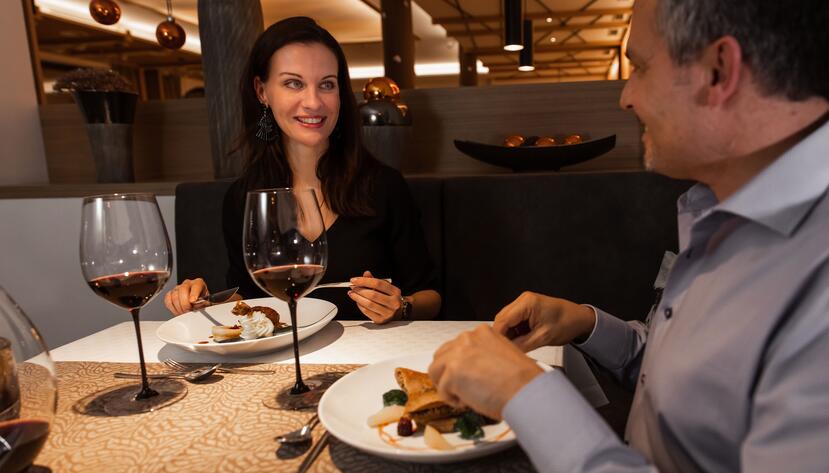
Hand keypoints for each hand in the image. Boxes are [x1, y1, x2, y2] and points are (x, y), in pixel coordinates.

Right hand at [163, 278, 207, 315]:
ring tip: (184, 313)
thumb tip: (198, 307)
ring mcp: (178, 288)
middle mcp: (188, 283)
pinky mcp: (170, 294)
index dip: (194, 293)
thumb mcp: (206, 303)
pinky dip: (172, 308)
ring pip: (174, 295)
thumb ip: (203, 304)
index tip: (193, 301)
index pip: (196, 285)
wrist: (197, 304)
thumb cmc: (202, 302)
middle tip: (188, 311)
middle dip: (185, 303)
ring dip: (179, 307)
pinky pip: (168, 300)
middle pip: (183, 289)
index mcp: (198, 283)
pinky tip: (178, 311)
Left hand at [347, 271, 403, 324]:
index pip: (378, 283)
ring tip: (352, 293)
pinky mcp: (381, 320)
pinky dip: (360, 305)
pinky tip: (357, 301)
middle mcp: (393, 303)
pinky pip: (367, 312)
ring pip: (369, 304)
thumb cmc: (390, 299)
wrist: (398, 314)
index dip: (364, 281)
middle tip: (352, 287)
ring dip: (357, 298)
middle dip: (359, 290)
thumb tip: (366, 274)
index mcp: (395, 292)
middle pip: (373, 294)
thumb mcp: (386, 288)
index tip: (354, 280)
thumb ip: (375, 280)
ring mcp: (388, 313)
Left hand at [429, 325, 543, 419]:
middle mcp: (467, 339)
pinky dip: (451, 399)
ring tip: (464, 396)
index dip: (460, 364)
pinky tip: (468, 402)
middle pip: (442, 356)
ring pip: (436, 370)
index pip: (457, 346)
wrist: (525, 391)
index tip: (467, 376)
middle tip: (461, 388)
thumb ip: (483, 355)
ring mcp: (457, 354)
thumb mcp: (502, 354)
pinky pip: (442, 389)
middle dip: (448, 373)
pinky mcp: (452, 373)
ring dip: (446, 385)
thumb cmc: (522, 380)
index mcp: (481, 332)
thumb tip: (470, 369)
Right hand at [492, 291, 595, 351]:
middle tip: (506, 351)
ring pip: (507, 322)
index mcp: (527, 302)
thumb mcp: (543, 337)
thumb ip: (522, 345)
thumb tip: (507, 352)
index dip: (499, 336)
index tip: (498, 349)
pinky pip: (514, 322)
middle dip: (503, 336)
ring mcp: (524, 304)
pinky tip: (520, 342)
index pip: (503, 320)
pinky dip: (515, 333)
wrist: (580, 319)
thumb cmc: (567, 323)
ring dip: (509, 335)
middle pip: (502, 320)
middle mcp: (523, 300)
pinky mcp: (526, 310)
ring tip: (515, 347)